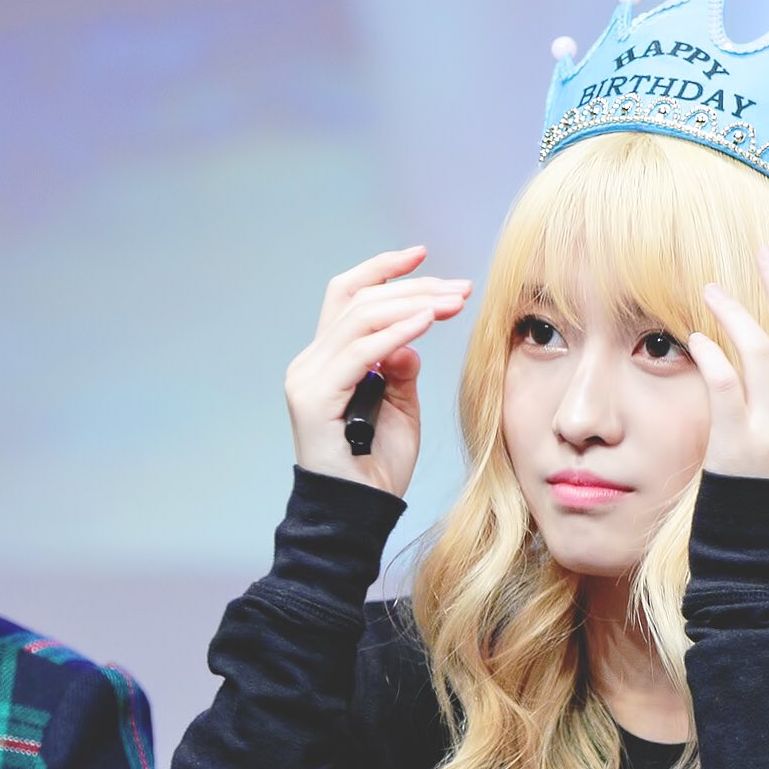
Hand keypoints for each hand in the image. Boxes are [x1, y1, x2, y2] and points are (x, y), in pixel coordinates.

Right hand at [283, 246, 470, 497]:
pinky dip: (395, 333)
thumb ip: (402, 369)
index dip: (382, 270)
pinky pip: (360, 353)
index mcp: (327, 360)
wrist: (358, 515)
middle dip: (413, 288)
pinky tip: (426, 324)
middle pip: (359, 301)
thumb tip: (411, 337)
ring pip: (360, 319)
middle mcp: (311, 362)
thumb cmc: (379, 467)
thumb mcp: (401, 408)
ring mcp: (309, 378)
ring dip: (412, 305)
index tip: (422, 254)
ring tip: (452, 302)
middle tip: (459, 289)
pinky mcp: (315, 398)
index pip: (348, 296)